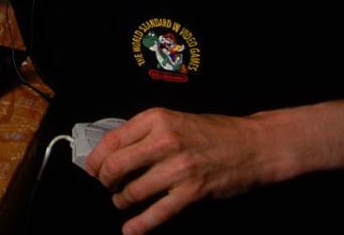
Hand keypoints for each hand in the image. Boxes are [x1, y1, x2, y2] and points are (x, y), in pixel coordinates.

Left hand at [86, 108, 264, 234]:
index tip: (91, 168)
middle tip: (106, 184)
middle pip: (116, 165)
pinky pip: (158, 212)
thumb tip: (112, 152)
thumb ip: (144, 133)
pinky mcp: (192, 191)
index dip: (96, 158)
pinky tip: (130, 230)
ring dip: (121, 199)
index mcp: (156, 119)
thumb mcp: (173, 120)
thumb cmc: (212, 132)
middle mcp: (164, 141)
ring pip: (133, 190)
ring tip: (120, 200)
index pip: (112, 140)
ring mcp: (178, 168)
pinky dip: (140, 224)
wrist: (253, 145)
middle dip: (104, 180)